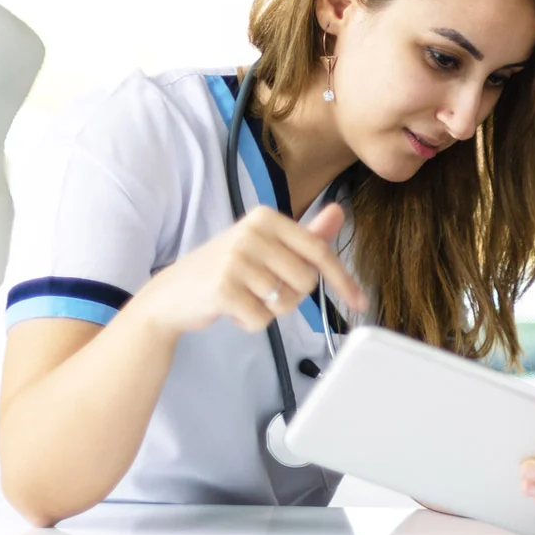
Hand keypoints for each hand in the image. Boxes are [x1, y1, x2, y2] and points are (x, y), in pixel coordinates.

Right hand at [127, 203, 365, 338]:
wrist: (173, 294)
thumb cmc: (226, 270)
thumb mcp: (266, 246)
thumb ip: (305, 233)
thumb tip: (338, 212)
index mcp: (266, 218)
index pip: (319, 251)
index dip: (343, 280)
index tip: (361, 301)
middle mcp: (251, 232)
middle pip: (306, 281)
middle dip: (291, 296)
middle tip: (263, 290)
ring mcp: (235, 259)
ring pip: (286, 303)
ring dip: (270, 310)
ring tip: (245, 297)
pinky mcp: (223, 288)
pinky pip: (262, 320)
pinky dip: (251, 323)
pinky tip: (232, 309)